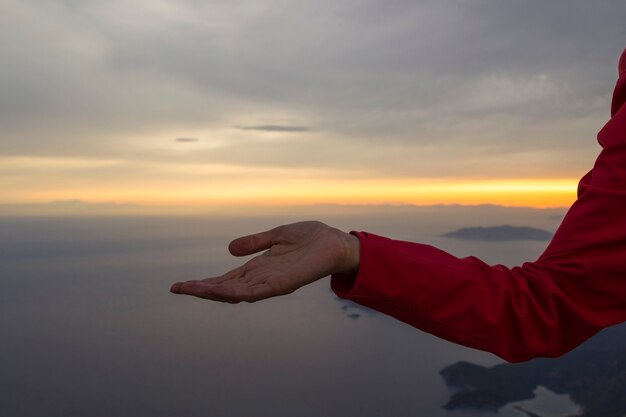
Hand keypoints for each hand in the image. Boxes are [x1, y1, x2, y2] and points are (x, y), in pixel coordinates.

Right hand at [170, 221, 359, 302]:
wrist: (337, 243)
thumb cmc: (312, 239)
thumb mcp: (277, 236)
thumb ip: (255, 243)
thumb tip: (229, 249)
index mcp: (260, 268)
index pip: (227, 279)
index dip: (205, 282)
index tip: (182, 285)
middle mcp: (262, 279)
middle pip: (226, 288)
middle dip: (201, 289)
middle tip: (177, 288)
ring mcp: (271, 283)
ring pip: (236, 293)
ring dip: (212, 292)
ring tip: (189, 289)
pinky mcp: (283, 284)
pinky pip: (255, 291)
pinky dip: (236, 291)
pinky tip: (219, 290)